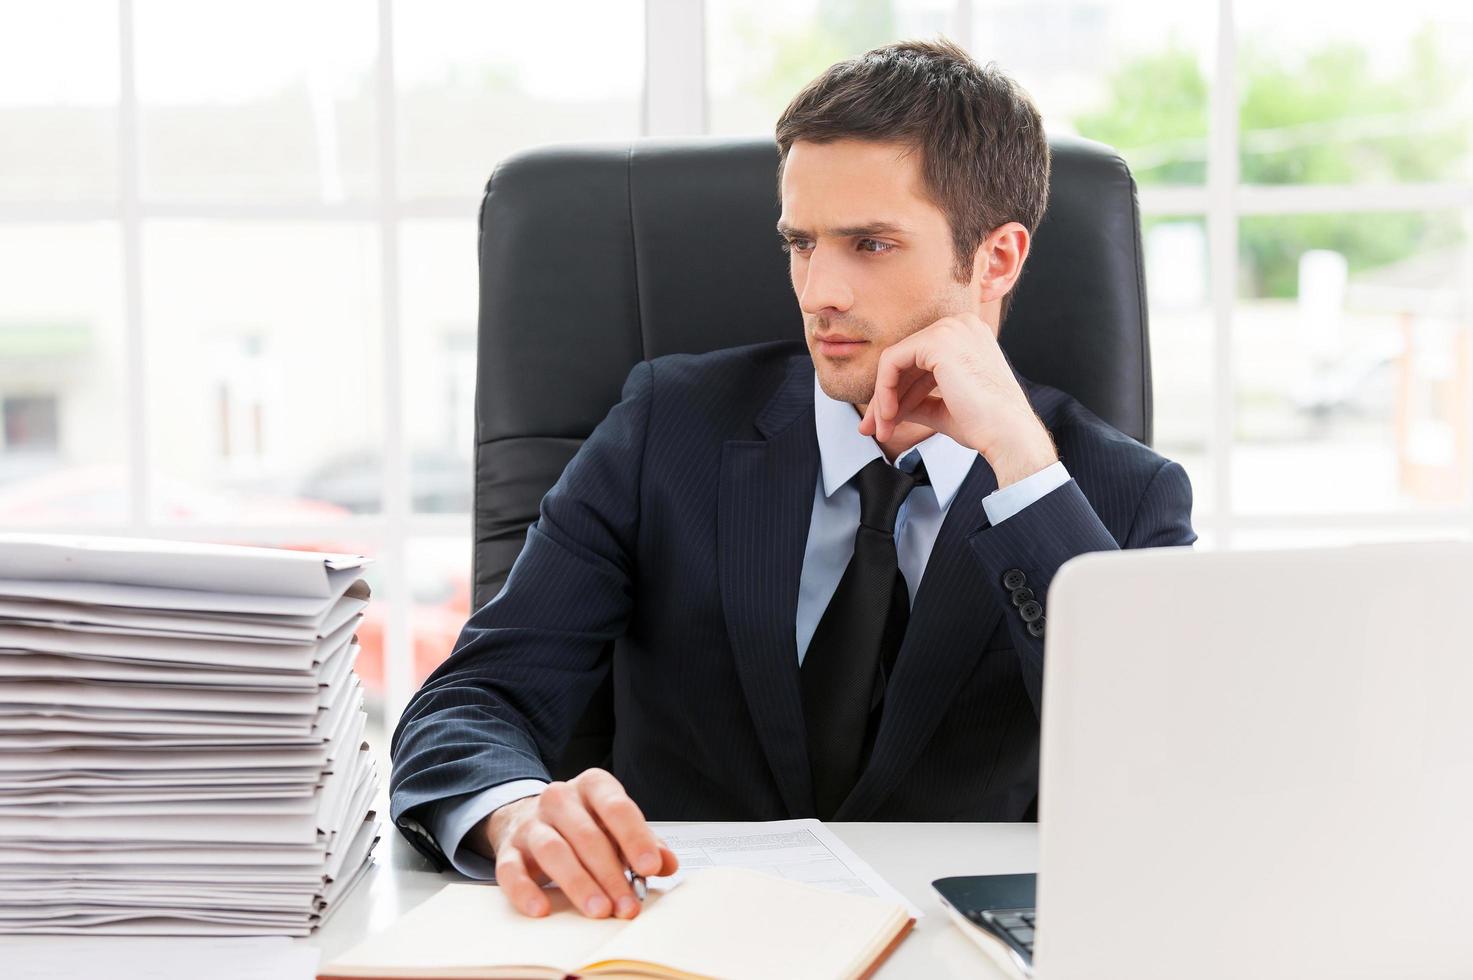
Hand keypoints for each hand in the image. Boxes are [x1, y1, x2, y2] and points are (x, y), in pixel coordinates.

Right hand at [481, 768, 678, 919]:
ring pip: (553, 851)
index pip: (617, 808)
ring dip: (578, 884)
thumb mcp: (616, 826)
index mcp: (593, 786)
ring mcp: (530, 823)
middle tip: (627, 905)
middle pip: (587, 835)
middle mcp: (559, 798)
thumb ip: (643, 843)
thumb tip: (667, 863)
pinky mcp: (508, 850)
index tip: (650, 867)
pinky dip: (525, 892)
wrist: (529, 818)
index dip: (635, 838)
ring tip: (598, 910)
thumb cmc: (584, 824)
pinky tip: (541, 909)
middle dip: (611, 874)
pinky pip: (511, 871)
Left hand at [857, 312, 1057, 486]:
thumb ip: (916, 401)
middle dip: (886, 398)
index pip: (921, 362)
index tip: (886, 422)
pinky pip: (892, 361)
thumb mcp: (943, 408)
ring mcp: (950, 329)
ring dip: (883, 399)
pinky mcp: (937, 340)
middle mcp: (960, 326)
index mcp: (967, 337)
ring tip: (881, 430)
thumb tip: (886, 408)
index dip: (899, 393)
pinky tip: (889, 415)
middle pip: (906, 361)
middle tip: (873, 429)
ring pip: (895, 361)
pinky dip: (884, 389)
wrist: (1008, 434)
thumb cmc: (986, 425)